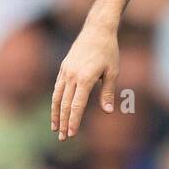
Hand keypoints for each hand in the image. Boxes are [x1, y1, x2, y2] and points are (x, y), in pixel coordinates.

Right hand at [51, 19, 119, 139]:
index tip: (71, 134)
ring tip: (55, 129)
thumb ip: (108, 92)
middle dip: (64, 122)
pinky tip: (57, 111)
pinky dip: (56, 101)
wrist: (97, 30)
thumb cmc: (109, 51)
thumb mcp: (113, 72)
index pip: (77, 105)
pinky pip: (57, 88)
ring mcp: (65, 71)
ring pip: (58, 97)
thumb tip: (107, 111)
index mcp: (85, 78)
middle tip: (63, 138)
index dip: (73, 121)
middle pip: (65, 104)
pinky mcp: (63, 68)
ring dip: (56, 114)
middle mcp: (72, 76)